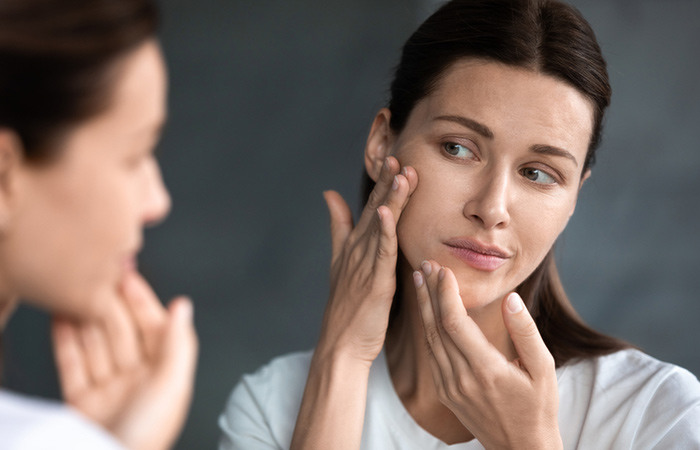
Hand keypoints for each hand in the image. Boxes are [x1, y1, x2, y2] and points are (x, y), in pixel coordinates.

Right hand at [51, 271, 197, 449]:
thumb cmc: (147, 434)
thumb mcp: (171, 385)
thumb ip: (178, 343)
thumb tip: (184, 305)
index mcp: (164, 375)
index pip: (154, 327)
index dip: (142, 300)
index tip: (128, 275)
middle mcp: (138, 380)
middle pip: (122, 333)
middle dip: (111, 305)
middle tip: (97, 278)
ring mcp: (109, 391)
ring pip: (96, 345)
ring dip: (86, 318)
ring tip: (76, 292)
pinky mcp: (83, 403)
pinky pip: (73, 365)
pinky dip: (66, 341)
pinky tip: (61, 319)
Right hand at [318, 156, 417, 363]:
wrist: (341, 344)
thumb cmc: (346, 307)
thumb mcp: (340, 261)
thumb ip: (338, 227)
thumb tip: (329, 194)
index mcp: (354, 246)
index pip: (371, 208)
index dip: (382, 184)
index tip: (393, 159)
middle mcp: (358, 250)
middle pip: (375, 210)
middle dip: (386, 183)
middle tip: (397, 155)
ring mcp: (365, 265)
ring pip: (381, 226)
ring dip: (390, 199)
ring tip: (400, 173)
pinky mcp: (374, 282)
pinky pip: (381, 252)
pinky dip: (385, 231)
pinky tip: (388, 212)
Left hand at [413, 260, 561, 449]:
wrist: (522, 448)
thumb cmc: (538, 407)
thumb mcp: (543, 369)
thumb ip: (525, 332)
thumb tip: (510, 299)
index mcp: (486, 370)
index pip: (455, 323)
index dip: (445, 294)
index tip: (443, 270)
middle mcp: (461, 379)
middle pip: (436, 327)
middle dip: (429, 293)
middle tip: (426, 265)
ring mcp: (449, 387)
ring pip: (429, 340)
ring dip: (423, 308)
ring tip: (420, 280)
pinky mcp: (445, 393)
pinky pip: (431, 355)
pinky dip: (427, 329)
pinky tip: (426, 311)